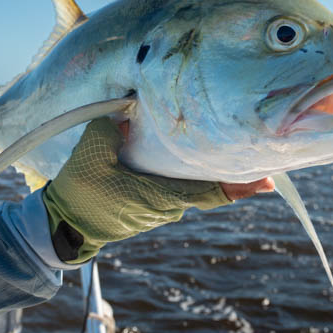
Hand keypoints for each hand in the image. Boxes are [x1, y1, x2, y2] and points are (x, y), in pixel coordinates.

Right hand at [41, 118, 274, 263]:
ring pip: (193, 189)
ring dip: (210, 171)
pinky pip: (176, 189)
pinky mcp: (147, 208)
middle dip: (233, 172)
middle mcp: (168, 206)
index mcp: (161, 195)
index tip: (268, 180)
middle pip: (209, 188)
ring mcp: (159, 209)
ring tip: (229, 147)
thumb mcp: (92, 153)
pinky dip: (188, 175)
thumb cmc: (80, 193)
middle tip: (259, 152)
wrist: (64, 228)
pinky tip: (189, 157)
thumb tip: (126, 104)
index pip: (212, 191)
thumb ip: (110, 126)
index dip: (242, 186)